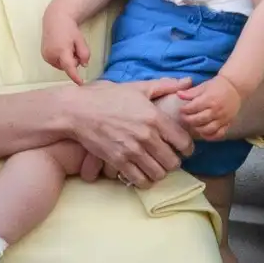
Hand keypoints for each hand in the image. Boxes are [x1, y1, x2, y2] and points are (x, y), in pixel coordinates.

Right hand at [41, 9, 89, 83]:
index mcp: (62, 50)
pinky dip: (61, 59)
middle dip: (73, 61)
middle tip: (74, 48)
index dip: (75, 76)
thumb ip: (84, 53)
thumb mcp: (80, 40)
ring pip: (61, 66)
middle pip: (67, 67)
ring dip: (66, 61)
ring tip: (66, 47)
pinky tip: (61, 48)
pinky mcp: (44, 56)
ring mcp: (46, 56)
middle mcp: (51, 55)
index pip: (69, 67)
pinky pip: (56, 63)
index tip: (80, 83)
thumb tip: (84, 65)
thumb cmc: (69, 29)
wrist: (55, 20)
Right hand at [67, 78, 193, 188]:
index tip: (181, 148)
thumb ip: (163, 86)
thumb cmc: (105, 97)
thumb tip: (188, 82)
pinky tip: (140, 172)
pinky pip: (140, 180)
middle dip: (172, 162)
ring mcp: (132, 151)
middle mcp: (146, 136)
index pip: (184, 142)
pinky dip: (143, 180)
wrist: (76, 111)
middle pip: (173, 162)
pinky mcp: (118, 161)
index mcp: (154, 117)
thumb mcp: (135, 88)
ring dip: (158, 172)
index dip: (186, 148)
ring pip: (158, 174)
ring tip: (153, 166)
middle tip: (166, 157)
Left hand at [177, 75, 243, 139]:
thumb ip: (191, 92)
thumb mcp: (203, 86)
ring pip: (208, 129)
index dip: (184, 110)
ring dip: (198, 129)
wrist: (235, 88)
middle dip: (188, 120)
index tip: (181, 109)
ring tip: (193, 125)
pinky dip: (210, 136)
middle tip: (184, 118)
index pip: (193, 108)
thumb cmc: (217, 86)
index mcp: (209, 99)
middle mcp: (216, 110)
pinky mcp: (228, 123)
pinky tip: (203, 133)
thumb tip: (178, 94)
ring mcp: (223, 118)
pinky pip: (219, 134)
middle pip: (199, 120)